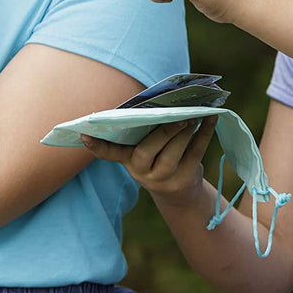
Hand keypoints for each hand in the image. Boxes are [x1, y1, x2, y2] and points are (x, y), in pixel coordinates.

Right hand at [81, 116, 216, 201]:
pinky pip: (194, 154)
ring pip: (172, 154)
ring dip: (185, 133)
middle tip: (178, 117)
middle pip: (148, 151)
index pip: (108, 153)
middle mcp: (140, 172)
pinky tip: (210, 119)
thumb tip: (167, 100)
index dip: (96, 145)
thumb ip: (148, 128)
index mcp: (127, 159)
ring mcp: (161, 179)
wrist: (179, 192)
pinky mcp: (183, 181)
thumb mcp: (149, 146)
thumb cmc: (160, 156)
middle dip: (163, 132)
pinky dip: (204, 135)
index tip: (83, 135)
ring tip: (194, 117)